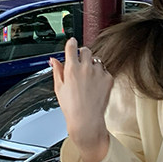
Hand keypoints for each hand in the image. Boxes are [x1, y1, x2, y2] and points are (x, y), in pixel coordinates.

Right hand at [50, 38, 112, 161]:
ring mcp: (98, 72)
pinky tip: (96, 86)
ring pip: (96, 61)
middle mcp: (86, 68)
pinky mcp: (109, 78)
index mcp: (71, 69)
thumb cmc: (71, 106)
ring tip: (88, 80)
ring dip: (92, 65)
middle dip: (82, 53)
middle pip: (86, 50)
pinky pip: (105, 71)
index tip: (72, 41)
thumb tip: (53, 60)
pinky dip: (101, 76)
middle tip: (81, 62)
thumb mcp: (59, 88)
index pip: (71, 47)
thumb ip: (57, 71)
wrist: (87, 120)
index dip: (71, 43)